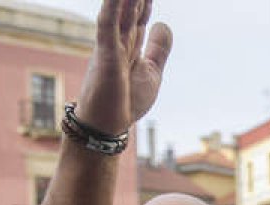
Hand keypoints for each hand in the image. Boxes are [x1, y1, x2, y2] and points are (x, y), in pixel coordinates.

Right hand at [76, 0, 172, 134]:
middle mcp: (116, 42)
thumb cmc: (125, 102)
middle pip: (128, 10)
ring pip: (117, 14)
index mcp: (127, 46)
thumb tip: (164, 24)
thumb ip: (157, 50)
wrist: (107, 127)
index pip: (137, 16)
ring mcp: (109, 49)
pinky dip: (111, 11)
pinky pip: (107, 29)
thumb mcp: (151, 73)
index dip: (144, 0)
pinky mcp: (104, 58)